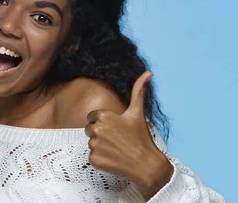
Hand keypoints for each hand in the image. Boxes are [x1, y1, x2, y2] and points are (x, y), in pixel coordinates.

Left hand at [85, 71, 173, 199]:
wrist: (145, 164)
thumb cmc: (141, 137)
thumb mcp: (138, 112)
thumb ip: (138, 90)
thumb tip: (148, 73)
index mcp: (104, 116)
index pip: (92, 117)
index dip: (103, 122)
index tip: (115, 128)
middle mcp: (96, 129)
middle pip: (90, 129)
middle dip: (100, 133)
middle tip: (116, 139)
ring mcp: (94, 145)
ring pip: (91, 143)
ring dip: (101, 146)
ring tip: (116, 149)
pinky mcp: (94, 159)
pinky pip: (92, 156)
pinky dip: (101, 158)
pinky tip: (113, 158)